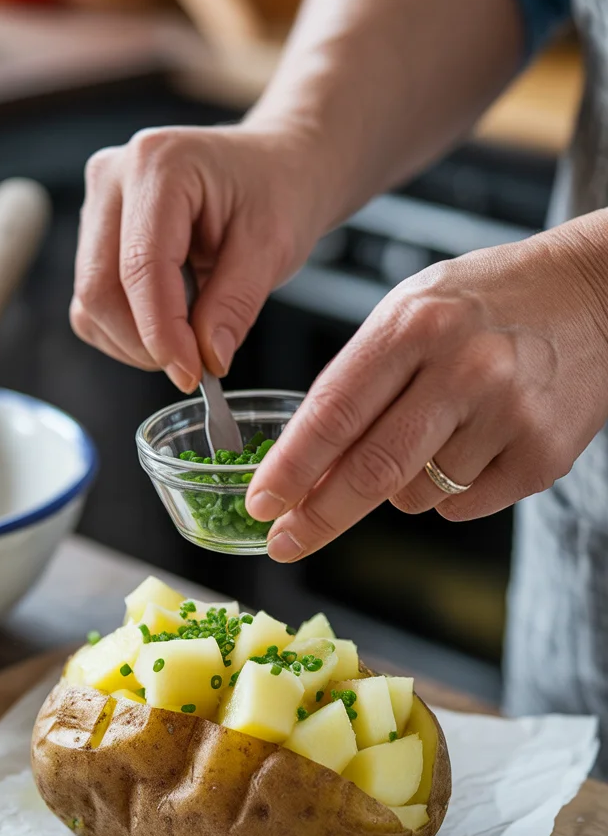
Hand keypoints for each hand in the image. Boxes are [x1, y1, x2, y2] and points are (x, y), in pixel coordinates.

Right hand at [71, 123, 322, 390]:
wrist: (275, 165)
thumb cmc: (279, 190)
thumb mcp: (274, 247)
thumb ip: (235, 304)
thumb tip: (207, 359)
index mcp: (158, 165)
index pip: (140, 267)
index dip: (162, 332)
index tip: (193, 374)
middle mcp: (113, 176)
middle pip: (99, 289)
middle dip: (145, 343)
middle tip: (196, 365)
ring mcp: (98, 204)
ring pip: (90, 302)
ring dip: (136, 340)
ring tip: (192, 329)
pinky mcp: (97, 232)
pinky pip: (94, 302)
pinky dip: (129, 329)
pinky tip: (173, 316)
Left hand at [245, 216, 607, 560]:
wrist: (594, 294)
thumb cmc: (488, 301)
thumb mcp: (413, 308)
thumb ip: (360, 377)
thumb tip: (303, 464)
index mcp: (415, 324)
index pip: (335, 411)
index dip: (291, 467)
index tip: (260, 503)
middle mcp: (463, 369)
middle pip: (371, 469)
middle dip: (318, 515)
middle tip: (285, 541)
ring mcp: (508, 415)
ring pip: (415, 495)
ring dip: (399, 487)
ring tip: (431, 434)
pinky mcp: (542, 456)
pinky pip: (463, 506)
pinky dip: (449, 493)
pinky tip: (471, 444)